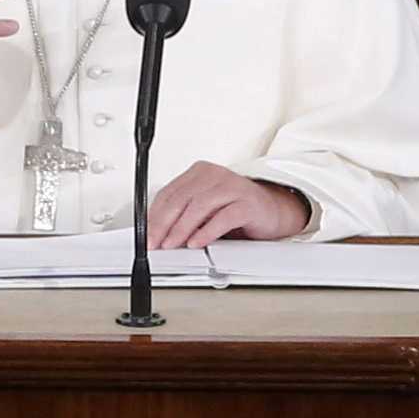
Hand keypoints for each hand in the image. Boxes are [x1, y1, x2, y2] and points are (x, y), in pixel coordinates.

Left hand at [144, 163, 311, 247]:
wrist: (272, 211)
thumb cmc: (235, 210)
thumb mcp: (205, 210)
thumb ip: (184, 216)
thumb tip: (158, 234)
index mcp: (200, 173)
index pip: (169, 193)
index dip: (154, 215)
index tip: (146, 235)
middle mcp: (215, 175)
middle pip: (181, 198)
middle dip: (164, 224)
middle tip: (155, 243)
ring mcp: (232, 187)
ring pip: (199, 206)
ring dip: (182, 229)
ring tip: (173, 245)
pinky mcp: (247, 203)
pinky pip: (223, 217)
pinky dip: (207, 232)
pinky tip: (197, 242)